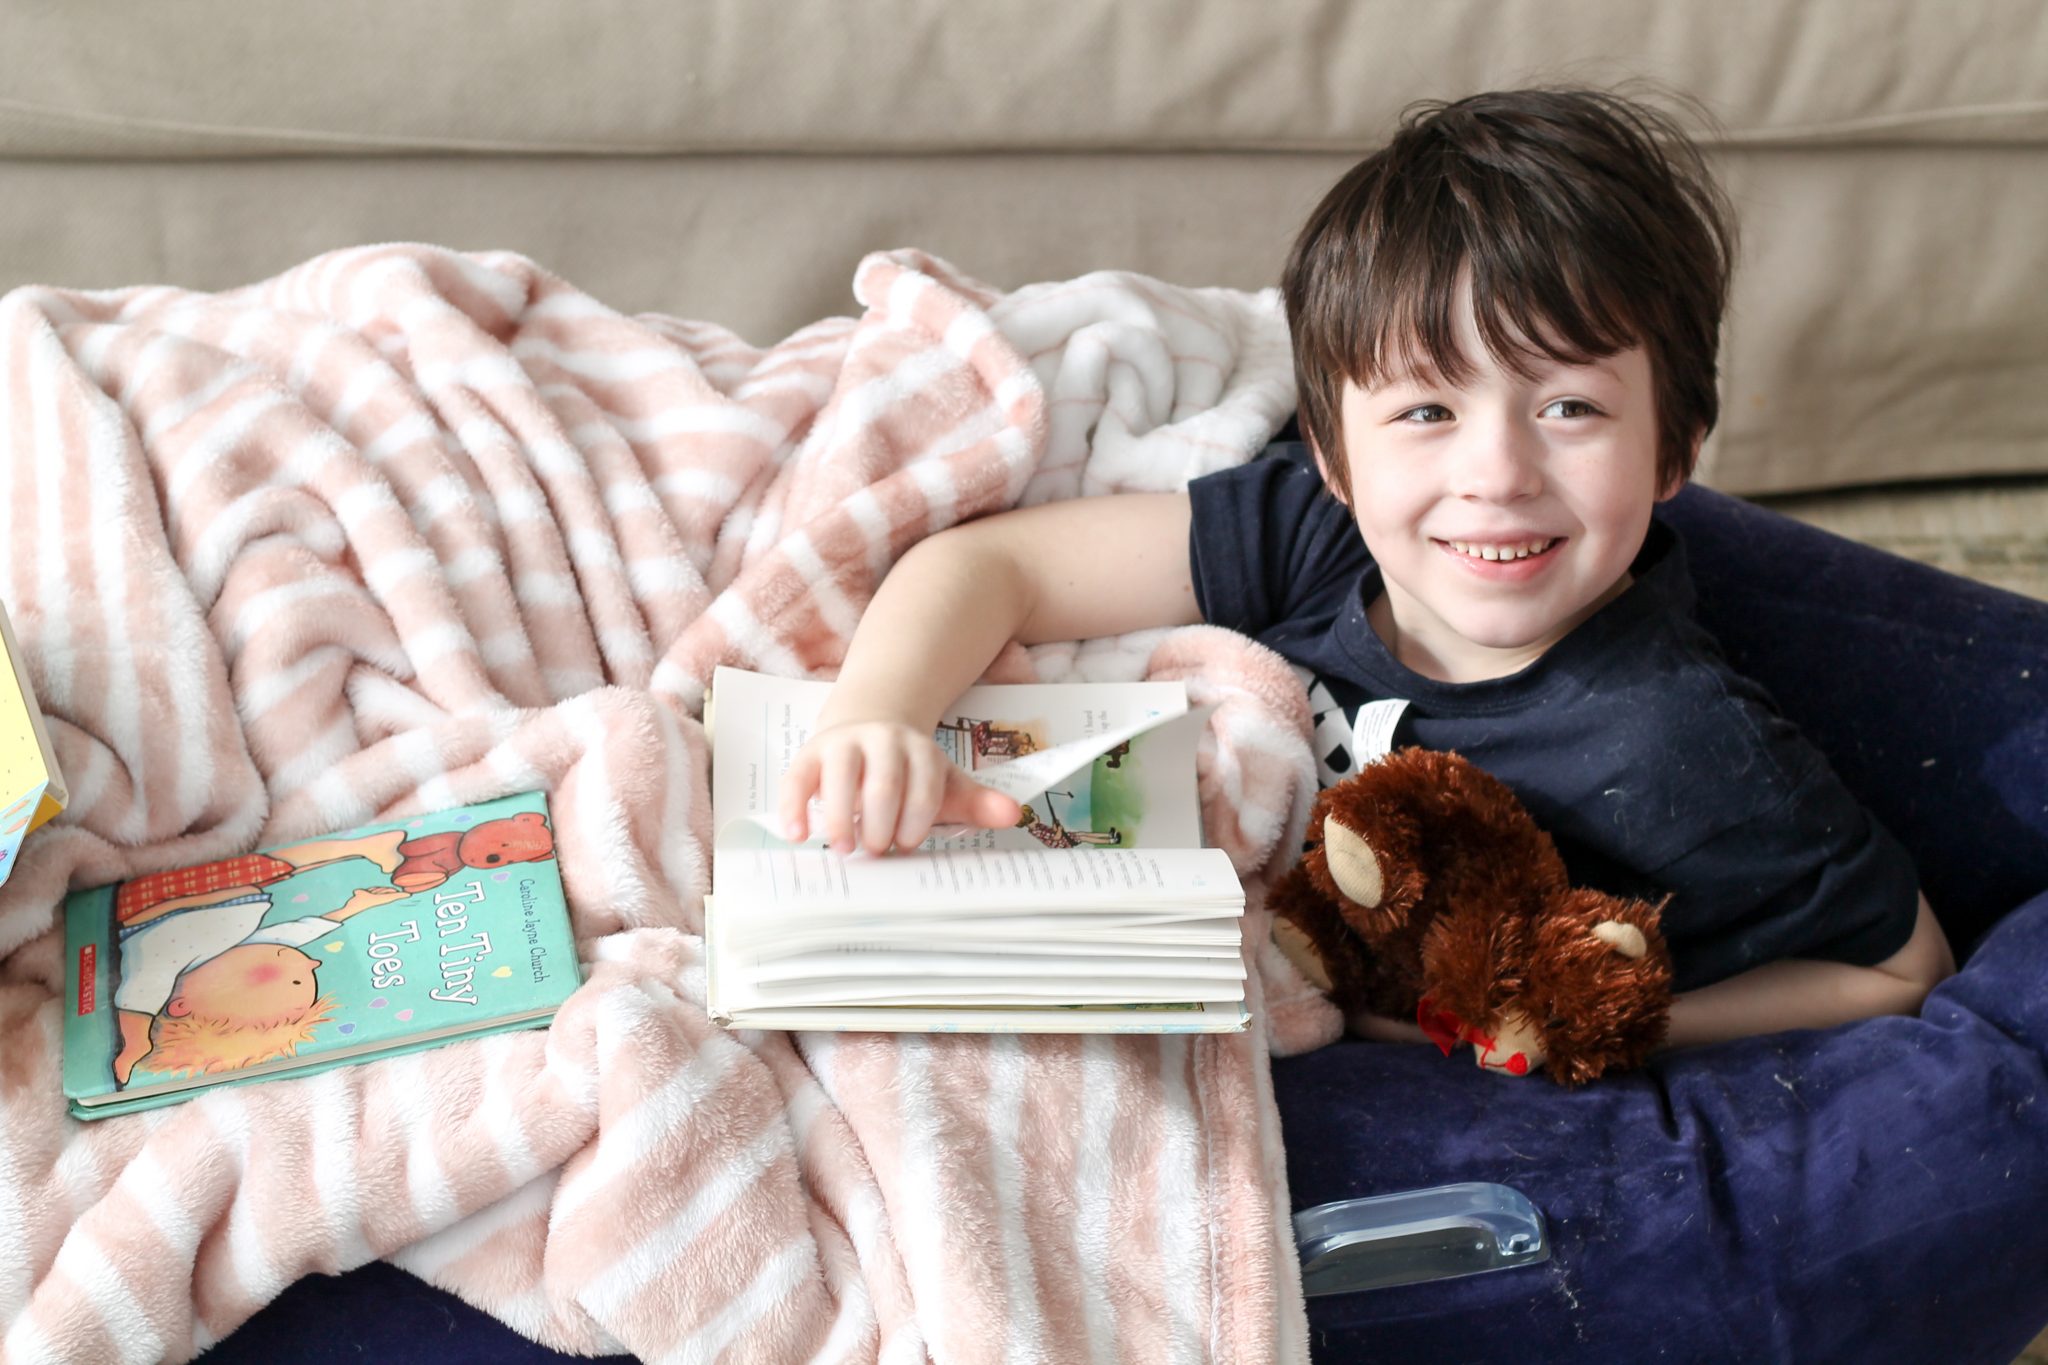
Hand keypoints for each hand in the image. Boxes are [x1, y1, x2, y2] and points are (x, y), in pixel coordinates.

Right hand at [780, 720, 1021, 855]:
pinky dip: (795, 808)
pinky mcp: (809, 754)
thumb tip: (1013, 814)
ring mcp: (842, 744)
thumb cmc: (908, 771)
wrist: (867, 726)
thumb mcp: (943, 783)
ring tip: (844, 849)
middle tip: (877, 851)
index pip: (924, 786)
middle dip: (881, 822)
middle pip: (883, 783)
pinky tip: (797, 836)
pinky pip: (798, 779)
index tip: (908, 845)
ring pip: (839, 776)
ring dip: (840, 816)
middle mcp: (881, 740)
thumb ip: (976, 802)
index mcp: (919, 749)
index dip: (917, 820)